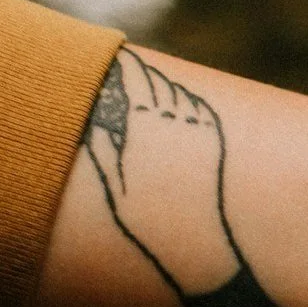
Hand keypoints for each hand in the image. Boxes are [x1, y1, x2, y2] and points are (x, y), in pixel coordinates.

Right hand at [84, 48, 241, 295]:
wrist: (199, 246)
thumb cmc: (144, 220)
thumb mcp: (112, 182)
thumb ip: (101, 143)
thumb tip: (91, 114)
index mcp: (146, 125)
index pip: (134, 76)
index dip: (122, 65)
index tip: (109, 60)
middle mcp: (177, 120)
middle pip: (156, 81)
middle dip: (139, 77)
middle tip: (122, 75)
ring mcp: (201, 130)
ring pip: (178, 93)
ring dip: (160, 88)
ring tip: (143, 93)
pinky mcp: (215, 143)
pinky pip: (198, 109)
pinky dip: (182, 103)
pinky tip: (170, 110)